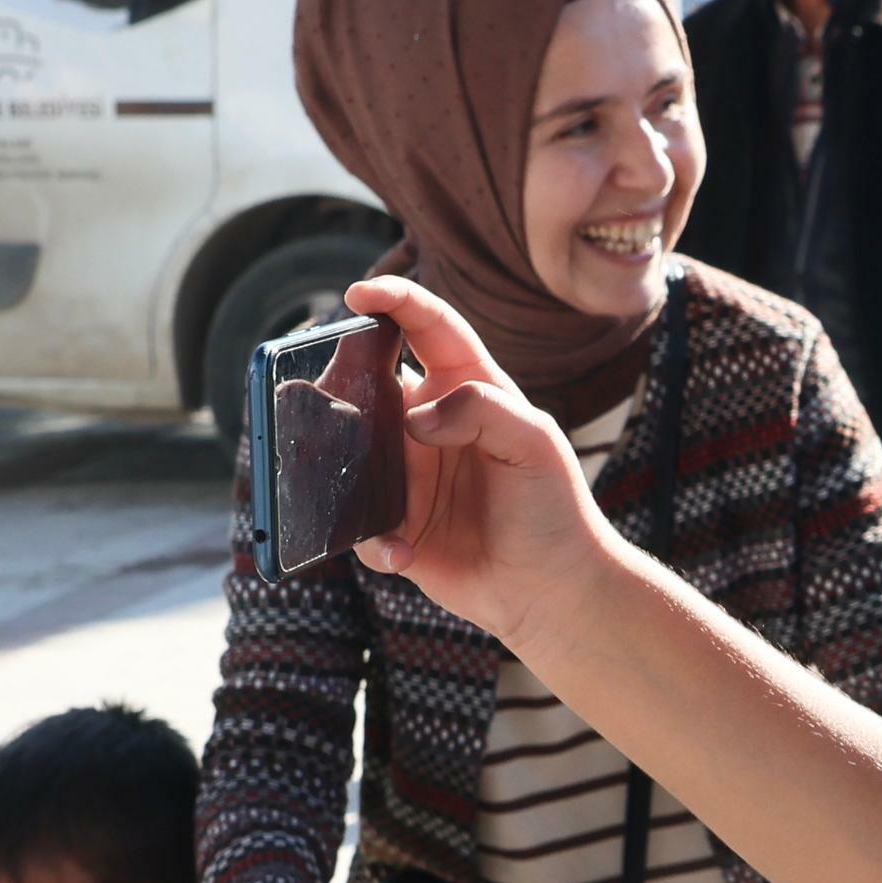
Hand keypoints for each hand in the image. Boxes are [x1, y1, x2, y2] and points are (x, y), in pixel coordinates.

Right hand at [340, 275, 621, 658]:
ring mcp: (407, 474)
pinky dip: (373, 538)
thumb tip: (415, 417)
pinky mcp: (394, 525)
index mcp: (467, 388)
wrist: (555, 589)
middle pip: (368, 386)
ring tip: (351, 481)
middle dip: (340, 385)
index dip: (394, 300)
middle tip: (326, 398)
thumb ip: (483, 409)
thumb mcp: (536, 441)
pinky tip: (403, 552)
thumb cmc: (555, 505)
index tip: (360, 293)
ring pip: (349, 453)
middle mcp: (428, 424)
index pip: (427, 328)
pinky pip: (359, 523)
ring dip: (340, 467)